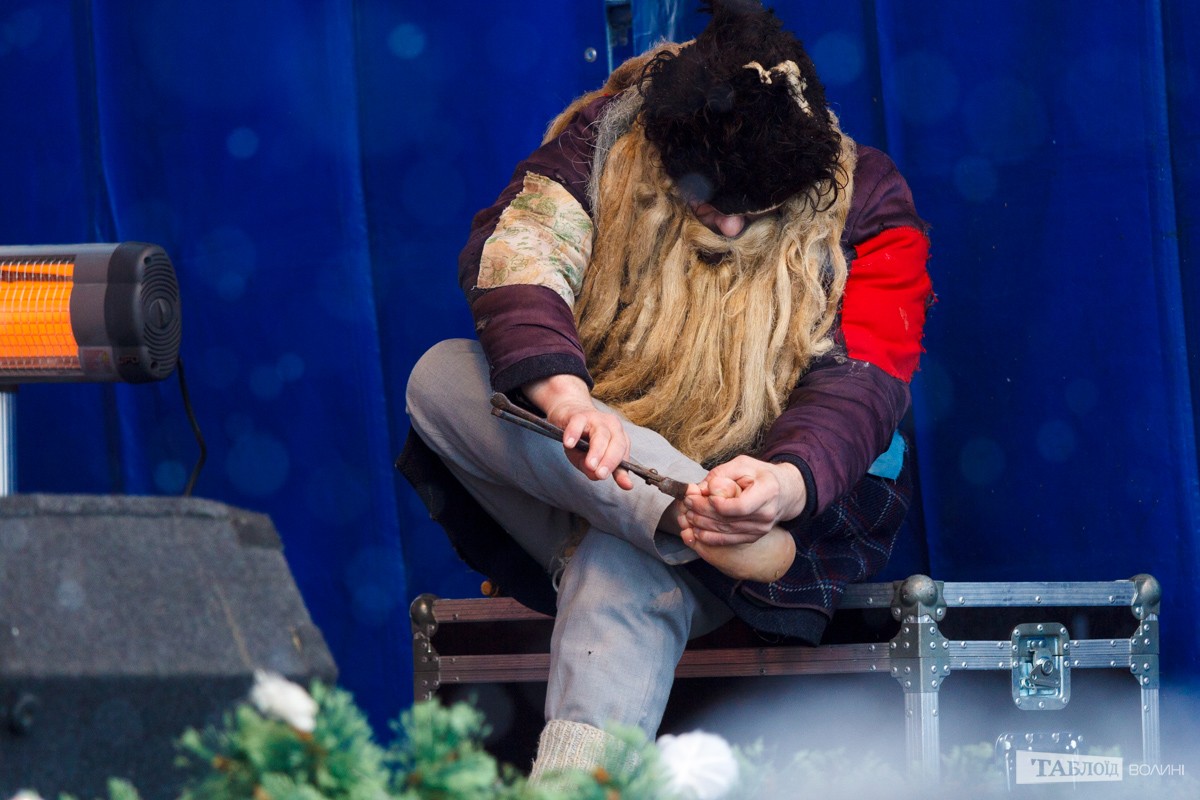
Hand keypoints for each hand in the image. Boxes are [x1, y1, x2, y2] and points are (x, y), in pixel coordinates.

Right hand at [523, 374, 633, 489]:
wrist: (568, 413)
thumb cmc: (582, 439)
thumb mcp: (589, 458)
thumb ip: (596, 470)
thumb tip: (599, 477)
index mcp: (618, 437)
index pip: (623, 454)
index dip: (623, 471)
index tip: (625, 485)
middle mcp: (612, 426)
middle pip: (616, 443)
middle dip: (610, 460)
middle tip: (601, 475)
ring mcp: (596, 418)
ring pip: (601, 434)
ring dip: (596, 450)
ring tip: (590, 464)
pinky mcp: (578, 415)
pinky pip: (577, 423)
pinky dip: (574, 433)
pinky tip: (569, 443)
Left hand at [678, 456, 805, 546]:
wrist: (784, 492)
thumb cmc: (761, 475)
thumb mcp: (743, 464)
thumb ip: (721, 474)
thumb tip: (701, 488)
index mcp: (767, 492)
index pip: (740, 506)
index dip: (718, 504)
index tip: (703, 494)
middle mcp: (766, 515)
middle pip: (728, 520)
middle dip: (702, 512)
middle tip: (687, 502)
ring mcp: (761, 529)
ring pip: (725, 532)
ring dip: (702, 525)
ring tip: (688, 515)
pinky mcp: (753, 537)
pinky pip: (728, 541)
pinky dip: (709, 537)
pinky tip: (696, 531)